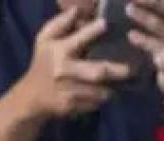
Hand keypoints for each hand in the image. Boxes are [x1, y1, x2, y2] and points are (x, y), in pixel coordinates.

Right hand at [17, 7, 134, 120]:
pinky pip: (94, 103)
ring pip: (99, 91)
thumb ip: (59, 24)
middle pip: (97, 71)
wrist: (32, 96)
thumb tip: (77, 10)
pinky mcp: (72, 106)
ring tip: (126, 83)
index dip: (92, 31)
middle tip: (132, 69)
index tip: (106, 24)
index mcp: (59, 52)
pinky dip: (103, 99)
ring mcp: (69, 91)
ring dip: (113, 88)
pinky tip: (109, 94)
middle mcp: (65, 71)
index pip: (78, 39)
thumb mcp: (44, 39)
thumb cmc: (42, 62)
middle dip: (116, 71)